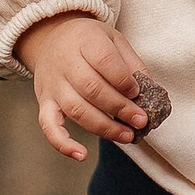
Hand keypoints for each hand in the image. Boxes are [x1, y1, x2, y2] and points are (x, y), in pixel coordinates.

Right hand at [16, 11, 164, 159]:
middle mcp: (65, 62)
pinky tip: (81, 155)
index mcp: (85, 41)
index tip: (137, 92)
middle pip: (92, 89)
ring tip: (127, 136)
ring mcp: (53, 84)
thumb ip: (131, 64)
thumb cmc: (89, 42)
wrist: (51, 39)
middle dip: (120, 108)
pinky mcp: (44, 102)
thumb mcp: (113, 40)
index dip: (123, 80)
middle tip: (140, 121)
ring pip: (76, 110)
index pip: (105, 61)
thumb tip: (150, 93)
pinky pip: (49, 126)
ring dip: (104, 127)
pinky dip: (63, 144)